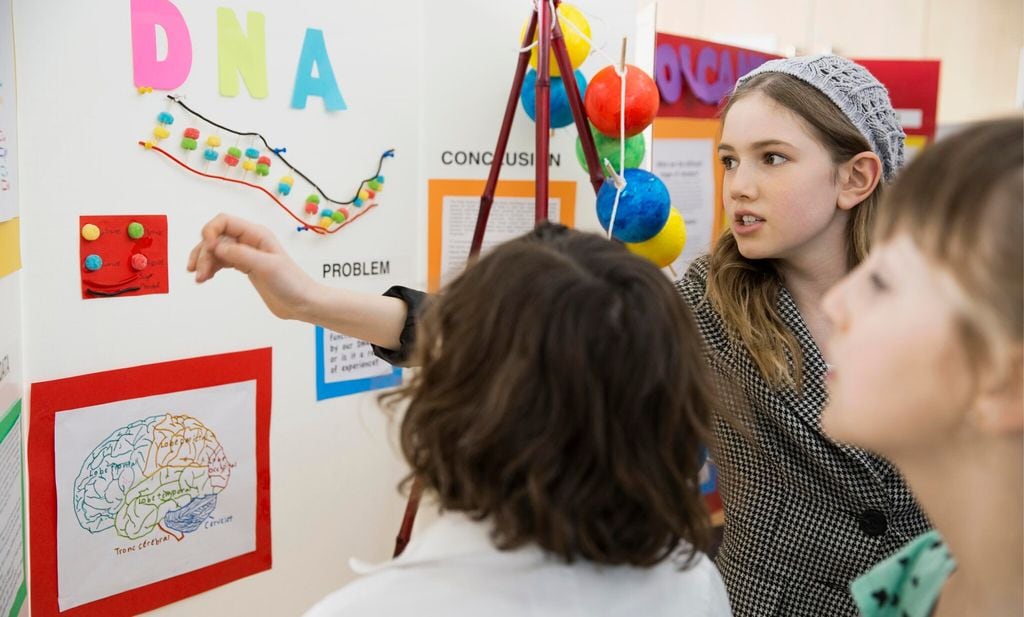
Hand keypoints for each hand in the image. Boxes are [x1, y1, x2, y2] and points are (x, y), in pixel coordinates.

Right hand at [187, 214, 316, 320]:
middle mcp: (250, 241)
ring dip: (204, 261)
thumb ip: (241, 255)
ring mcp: (247, 254)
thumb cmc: (291, 283)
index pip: (224, 221)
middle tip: (198, 273)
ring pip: (216, 250)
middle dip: (204, 252)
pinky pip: (221, 261)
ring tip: (199, 278)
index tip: (208, 249)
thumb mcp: (267, 267)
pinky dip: (211, 268)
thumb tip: (216, 247)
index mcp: (257, 234)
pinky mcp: (245, 267)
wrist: (302, 303)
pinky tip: (205, 278)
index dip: (210, 231)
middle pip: (216, 237)